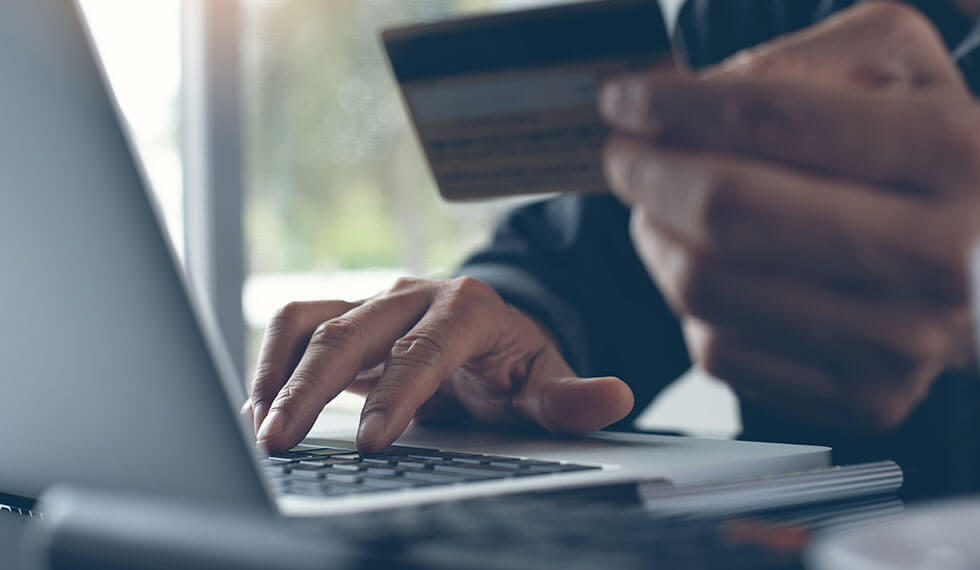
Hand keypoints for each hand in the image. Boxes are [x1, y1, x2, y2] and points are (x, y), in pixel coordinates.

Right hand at [248, 277, 632, 451]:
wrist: (485, 330)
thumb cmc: (512, 363)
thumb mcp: (545, 381)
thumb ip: (571, 396)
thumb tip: (616, 396)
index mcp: (468, 309)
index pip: (427, 348)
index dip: (398, 393)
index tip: (374, 442)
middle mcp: (414, 296)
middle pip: (353, 330)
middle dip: (313, 386)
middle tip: (283, 440)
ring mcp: (374, 302)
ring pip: (313, 323)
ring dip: (279, 373)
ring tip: (261, 428)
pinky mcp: (345, 314)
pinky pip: (295, 326)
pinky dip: (270, 362)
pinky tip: (259, 408)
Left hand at [600, 2, 979, 429]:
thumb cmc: (932, 162)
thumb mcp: (896, 67)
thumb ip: (797, 59)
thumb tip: (688, 98)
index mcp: (955, 152)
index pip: (770, 118)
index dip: (672, 105)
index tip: (623, 100)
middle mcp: (939, 255)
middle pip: (727, 210)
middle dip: (647, 173)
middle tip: (626, 157)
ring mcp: (904, 341)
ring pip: (706, 289)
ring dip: (653, 237)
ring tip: (658, 209)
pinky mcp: (866, 399)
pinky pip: (718, 351)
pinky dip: (689, 304)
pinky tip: (708, 269)